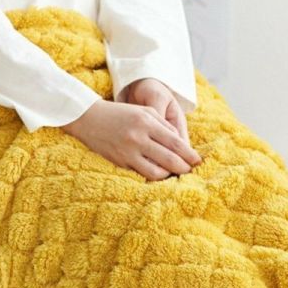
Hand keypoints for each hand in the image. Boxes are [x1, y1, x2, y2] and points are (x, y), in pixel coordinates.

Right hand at [61, 78, 201, 180]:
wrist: (89, 119)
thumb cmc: (121, 114)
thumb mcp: (143, 112)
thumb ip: (163, 125)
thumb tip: (180, 144)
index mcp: (146, 122)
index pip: (175, 142)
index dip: (189, 154)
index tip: (198, 160)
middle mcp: (138, 137)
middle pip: (169, 159)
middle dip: (183, 167)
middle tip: (190, 171)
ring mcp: (128, 152)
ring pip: (156, 172)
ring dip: (168, 175)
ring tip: (174, 174)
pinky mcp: (119, 162)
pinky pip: (141, 174)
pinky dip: (152, 176)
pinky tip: (158, 174)